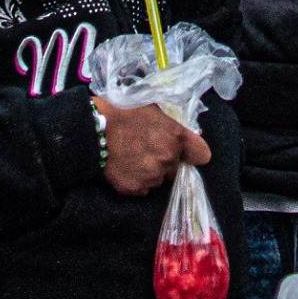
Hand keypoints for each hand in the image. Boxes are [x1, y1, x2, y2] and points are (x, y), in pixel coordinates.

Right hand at [95, 98, 210, 196]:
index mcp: (176, 137)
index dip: (194, 153)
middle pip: (174, 168)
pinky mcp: (136, 189)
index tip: (189, 154)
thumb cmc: (124, 111)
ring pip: (158, 179)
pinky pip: (142, 188)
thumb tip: (181, 134)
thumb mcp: (153, 109)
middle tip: (147, 149)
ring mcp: (153, 177)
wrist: (96, 130)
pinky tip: (125, 167)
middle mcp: (168, 159)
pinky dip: (136, 181)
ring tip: (133, 157)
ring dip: (151, 172)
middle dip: (165, 161)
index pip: (201, 154)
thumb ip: (171, 125)